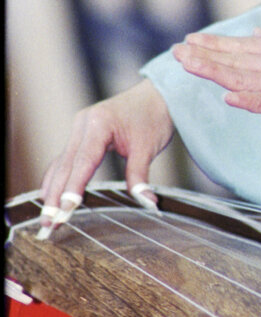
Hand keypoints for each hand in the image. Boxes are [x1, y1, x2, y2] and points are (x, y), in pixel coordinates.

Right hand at [41, 80, 173, 213]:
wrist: (157, 95)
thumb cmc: (153, 117)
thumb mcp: (149, 148)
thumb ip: (141, 176)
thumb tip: (147, 202)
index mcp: (99, 124)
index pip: (83, 161)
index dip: (73, 187)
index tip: (65, 209)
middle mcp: (83, 124)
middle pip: (65, 165)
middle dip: (55, 195)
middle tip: (49, 222)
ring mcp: (79, 127)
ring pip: (61, 162)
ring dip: (53, 189)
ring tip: (47, 215)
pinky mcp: (81, 133)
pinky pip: (66, 158)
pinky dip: (58, 176)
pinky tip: (50, 194)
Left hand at [172, 30, 260, 125]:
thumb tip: (257, 33)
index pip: (243, 46)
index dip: (214, 45)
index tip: (189, 42)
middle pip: (238, 60)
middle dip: (205, 56)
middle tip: (176, 53)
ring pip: (247, 78)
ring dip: (216, 73)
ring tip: (190, 68)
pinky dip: (249, 99)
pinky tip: (229, 98)